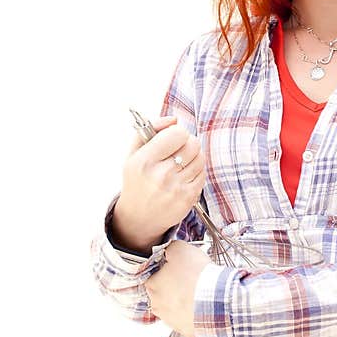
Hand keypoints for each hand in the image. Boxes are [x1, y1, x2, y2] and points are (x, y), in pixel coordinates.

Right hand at [111, 115, 206, 251]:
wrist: (139, 217)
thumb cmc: (137, 181)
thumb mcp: (133, 154)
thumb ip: (150, 130)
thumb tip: (173, 119)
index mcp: (144, 162)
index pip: (177, 133)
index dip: (177, 133)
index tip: (171, 139)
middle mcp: (161, 175)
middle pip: (193, 144)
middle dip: (188, 142)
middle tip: (178, 149)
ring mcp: (177, 188)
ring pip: (200, 158)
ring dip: (193, 156)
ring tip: (181, 162)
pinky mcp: (188, 198)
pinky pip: (203, 174)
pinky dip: (196, 171)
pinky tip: (184, 175)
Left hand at [145, 241, 211, 336]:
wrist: (215, 301)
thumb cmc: (195, 274)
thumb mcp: (180, 249)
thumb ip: (170, 248)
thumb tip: (168, 250)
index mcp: (152, 285)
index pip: (155, 275)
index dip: (168, 270)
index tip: (180, 268)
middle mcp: (156, 306)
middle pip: (164, 292)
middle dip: (175, 287)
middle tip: (191, 279)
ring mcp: (170, 321)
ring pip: (175, 307)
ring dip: (184, 301)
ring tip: (200, 293)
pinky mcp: (185, 331)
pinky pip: (187, 320)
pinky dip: (194, 313)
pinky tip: (204, 305)